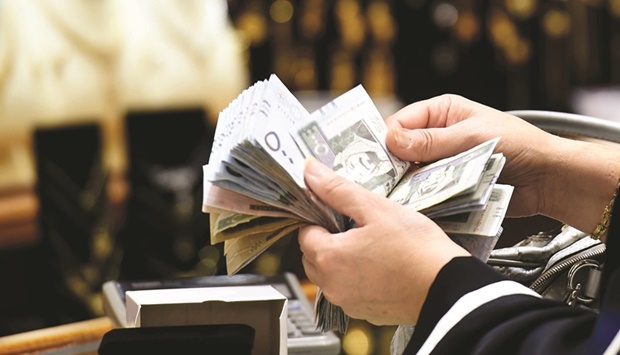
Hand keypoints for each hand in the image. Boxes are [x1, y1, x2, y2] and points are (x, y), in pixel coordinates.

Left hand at [299, 158, 468, 325]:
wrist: (447, 287)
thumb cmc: (416, 248)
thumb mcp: (375, 208)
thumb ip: (338, 190)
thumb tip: (310, 172)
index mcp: (328, 257)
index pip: (305, 233)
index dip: (320, 218)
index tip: (340, 210)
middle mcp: (332, 285)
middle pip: (314, 256)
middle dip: (329, 239)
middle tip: (359, 225)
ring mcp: (349, 302)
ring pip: (331, 275)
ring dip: (342, 259)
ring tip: (373, 244)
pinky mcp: (366, 313)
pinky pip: (351, 291)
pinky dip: (359, 278)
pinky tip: (382, 265)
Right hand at [384, 94, 619, 232]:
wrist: (548, 178)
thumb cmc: (518, 145)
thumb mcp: (472, 137)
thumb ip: (432, 141)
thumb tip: (392, 139)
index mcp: (441, 113)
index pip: (400, 123)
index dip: (384, 139)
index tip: (370, 158)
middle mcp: (437, 137)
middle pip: (401, 151)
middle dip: (392, 165)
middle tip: (378, 181)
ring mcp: (443, 164)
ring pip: (411, 175)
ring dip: (405, 185)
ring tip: (394, 196)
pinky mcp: (449, 187)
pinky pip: (427, 193)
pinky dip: (420, 200)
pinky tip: (413, 206)